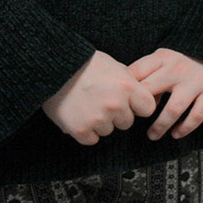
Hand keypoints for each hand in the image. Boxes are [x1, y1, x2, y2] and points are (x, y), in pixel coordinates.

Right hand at [43, 51, 157, 145]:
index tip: (129, 102)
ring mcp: (98, 119)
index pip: (147, 108)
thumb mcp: (115, 66)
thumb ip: (129, 83)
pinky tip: (79, 115)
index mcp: (128, 87)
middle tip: (101, 101)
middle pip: (127, 122)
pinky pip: (92, 139)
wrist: (55, 68)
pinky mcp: (81, 130)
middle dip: (117, 114)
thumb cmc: (85, 64)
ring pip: (109, 130)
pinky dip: (86, 131)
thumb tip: (140, 97)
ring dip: (100, 122)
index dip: (138, 106)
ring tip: (87, 105)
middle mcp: (116, 104)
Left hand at [129, 49, 202, 140]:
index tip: (122, 102)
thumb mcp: (166, 56)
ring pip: (173, 109)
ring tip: (152, 135)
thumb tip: (135, 99)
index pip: (136, 73)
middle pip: (150, 91)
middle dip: (139, 110)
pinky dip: (185, 128)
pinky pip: (197, 115)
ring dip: (160, 126)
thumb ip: (149, 72)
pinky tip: (176, 134)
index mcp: (163, 56)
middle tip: (133, 121)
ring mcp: (196, 81)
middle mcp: (178, 69)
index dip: (126, 90)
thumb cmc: (187, 56)